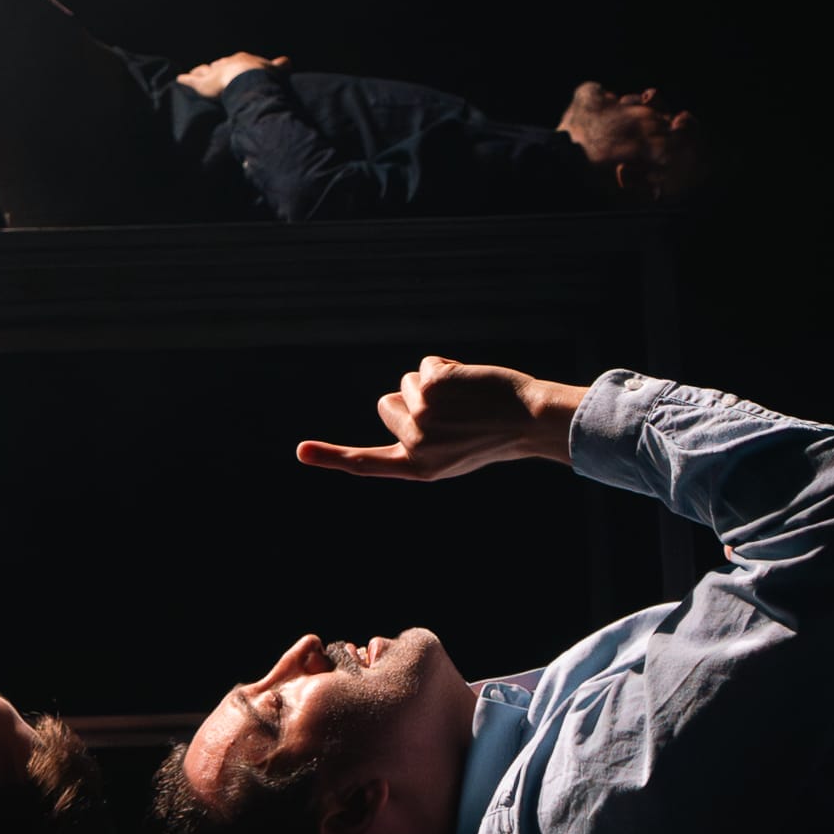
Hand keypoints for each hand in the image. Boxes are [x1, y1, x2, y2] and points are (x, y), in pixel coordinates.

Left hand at [175, 52, 290, 98]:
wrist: (247, 78)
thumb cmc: (261, 75)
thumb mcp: (272, 70)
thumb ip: (278, 66)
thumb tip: (288, 61)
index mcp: (241, 60)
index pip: (235, 62)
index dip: (233, 66)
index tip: (232, 68)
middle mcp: (225, 63)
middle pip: (218, 65)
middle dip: (216, 68)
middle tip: (212, 72)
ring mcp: (212, 72)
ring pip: (203, 70)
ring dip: (200, 72)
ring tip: (195, 74)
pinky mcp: (201, 83)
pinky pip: (190, 80)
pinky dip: (185, 80)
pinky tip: (179, 79)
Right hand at [297, 355, 584, 481]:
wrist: (532, 422)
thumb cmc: (496, 435)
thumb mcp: (455, 450)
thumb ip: (420, 436)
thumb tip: (394, 401)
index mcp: (419, 468)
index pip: (367, 464)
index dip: (331, 458)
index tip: (300, 452)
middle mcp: (415, 446)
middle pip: (388, 404)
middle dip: (413, 398)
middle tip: (456, 413)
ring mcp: (421, 417)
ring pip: (409, 382)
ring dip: (436, 382)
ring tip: (469, 400)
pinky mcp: (432, 388)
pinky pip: (428, 365)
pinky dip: (448, 367)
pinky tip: (473, 383)